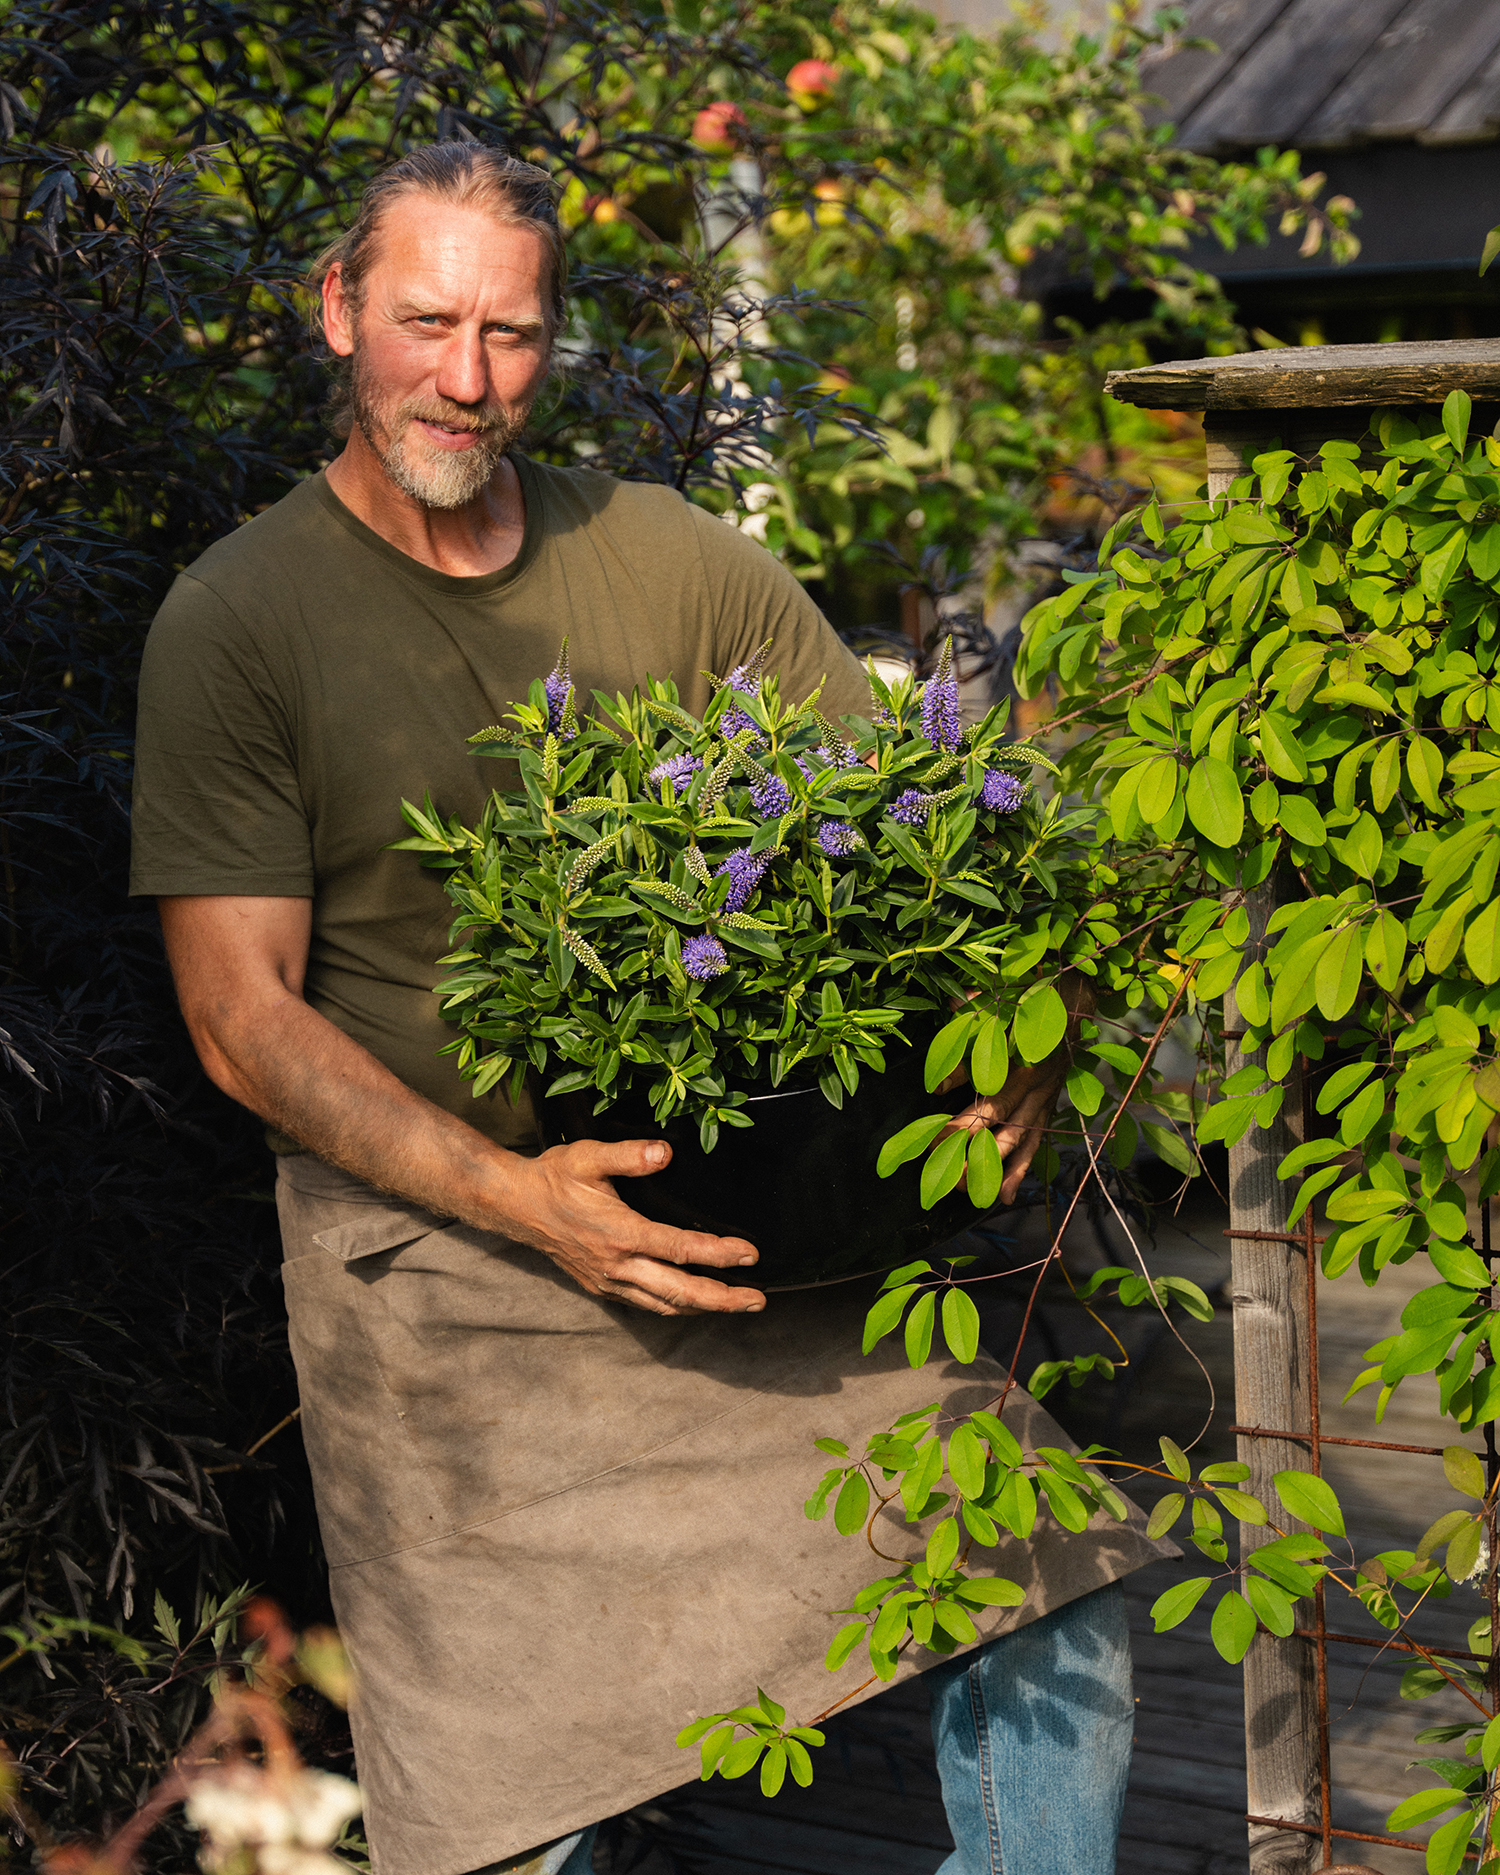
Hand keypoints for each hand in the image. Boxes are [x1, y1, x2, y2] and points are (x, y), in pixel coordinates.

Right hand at [493, 1137, 765, 1316]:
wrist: (516, 1206)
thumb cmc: (553, 1178)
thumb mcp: (588, 1156)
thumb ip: (629, 1155)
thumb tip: (665, 1153)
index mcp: (620, 1233)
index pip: (680, 1249)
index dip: (718, 1254)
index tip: (750, 1254)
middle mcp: (617, 1265)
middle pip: (680, 1292)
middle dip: (723, 1298)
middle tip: (758, 1300)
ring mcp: (609, 1281)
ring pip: (664, 1305)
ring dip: (703, 1308)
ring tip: (736, 1304)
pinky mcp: (602, 1287)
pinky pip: (646, 1305)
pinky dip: (675, 1307)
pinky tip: (692, 1302)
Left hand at [943, 972, 1093, 1203]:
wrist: (1074, 998)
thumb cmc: (1026, 999)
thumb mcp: (994, 1008)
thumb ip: (967, 1038)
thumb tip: (941, 1080)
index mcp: (1023, 1062)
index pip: (989, 1096)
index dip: (962, 1114)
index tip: (935, 1122)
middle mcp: (1036, 1086)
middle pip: (1003, 1125)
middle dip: (973, 1150)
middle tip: (945, 1171)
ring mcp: (1045, 1099)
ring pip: (1021, 1141)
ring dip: (995, 1168)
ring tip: (970, 1192)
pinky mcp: (1049, 1108)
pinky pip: (1037, 1143)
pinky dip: (1022, 1170)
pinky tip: (1006, 1195)